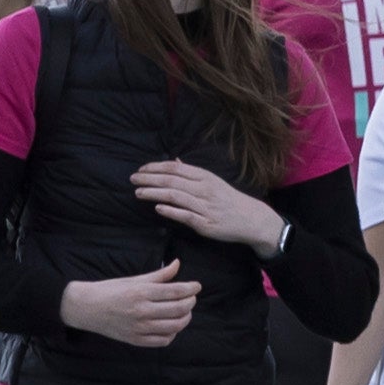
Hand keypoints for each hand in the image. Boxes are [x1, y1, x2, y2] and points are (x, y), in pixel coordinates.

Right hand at [62, 265, 201, 347]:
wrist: (86, 308)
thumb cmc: (111, 290)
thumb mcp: (134, 279)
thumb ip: (159, 275)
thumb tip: (178, 264)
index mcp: (141, 292)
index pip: (176, 291)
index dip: (191, 288)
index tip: (197, 286)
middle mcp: (141, 311)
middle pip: (179, 309)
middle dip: (191, 302)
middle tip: (192, 298)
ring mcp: (139, 328)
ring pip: (175, 326)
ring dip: (186, 318)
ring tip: (185, 311)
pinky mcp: (136, 340)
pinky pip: (164, 340)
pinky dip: (173, 333)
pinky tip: (172, 325)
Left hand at [132, 158, 288, 255]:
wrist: (250, 219)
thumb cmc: (227, 199)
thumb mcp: (212, 181)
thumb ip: (191, 172)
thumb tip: (174, 160)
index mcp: (204, 177)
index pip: (175, 168)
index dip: (155, 167)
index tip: (141, 170)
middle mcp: (204, 189)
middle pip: (172, 180)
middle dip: (149, 179)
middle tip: (133, 179)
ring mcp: (205, 207)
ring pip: (176, 196)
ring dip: (154, 193)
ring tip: (138, 193)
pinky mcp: (206, 224)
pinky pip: (185, 215)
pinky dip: (171, 211)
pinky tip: (158, 208)